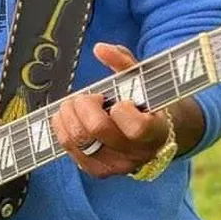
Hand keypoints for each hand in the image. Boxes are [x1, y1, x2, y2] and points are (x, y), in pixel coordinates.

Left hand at [52, 43, 170, 178]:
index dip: (122, 109)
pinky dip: (63, 129)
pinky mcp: (99, 170)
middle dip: (85, 105)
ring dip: (69, 116)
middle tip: (89, 96)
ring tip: (74, 103)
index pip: (137, 128)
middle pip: (98, 131)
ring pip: (79, 142)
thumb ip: (124, 61)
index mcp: (156, 132)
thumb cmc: (150, 101)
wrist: (157, 133)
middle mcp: (137, 154)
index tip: (119, 100)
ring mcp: (117, 166)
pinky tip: (67, 117)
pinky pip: (70, 152)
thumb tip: (100, 49)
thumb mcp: (145, 78)